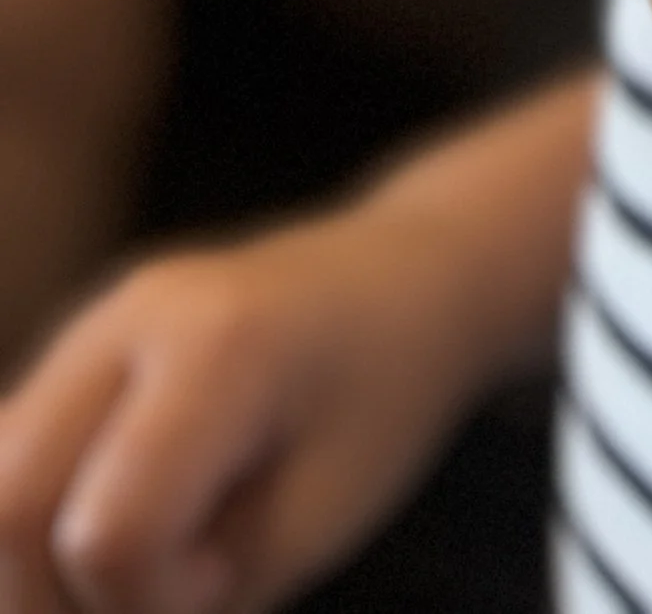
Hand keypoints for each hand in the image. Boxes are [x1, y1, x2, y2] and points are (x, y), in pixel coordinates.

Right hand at [0, 208, 485, 613]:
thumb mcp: (318, 521)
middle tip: (171, 590)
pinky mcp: (68, 352)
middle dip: (59, 600)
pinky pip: (8, 459)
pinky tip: (127, 527)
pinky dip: (39, 525)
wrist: (406, 276)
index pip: (111, 533)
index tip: (227, 582)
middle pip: (10, 505)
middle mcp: (129, 317)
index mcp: (218, 345)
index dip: (154, 603)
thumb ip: (200, 605)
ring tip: (145, 566)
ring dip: (37, 569)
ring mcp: (88, 325)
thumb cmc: (384, 398)